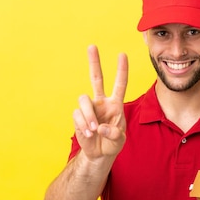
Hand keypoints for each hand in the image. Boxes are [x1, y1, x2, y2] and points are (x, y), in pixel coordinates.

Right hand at [73, 45, 127, 160]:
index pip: (120, 84)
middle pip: (97, 78)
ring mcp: (89, 108)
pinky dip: (83, 124)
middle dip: (94, 62)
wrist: (99, 154)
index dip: (121, 70)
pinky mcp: (79, 116)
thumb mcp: (120, 140)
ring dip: (89, 115)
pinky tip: (89, 133)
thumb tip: (100, 127)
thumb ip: (114, 133)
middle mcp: (102, 102)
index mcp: (115, 104)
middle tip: (92, 46)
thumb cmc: (112, 143)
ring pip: (84, 99)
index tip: (122, 54)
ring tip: (94, 130)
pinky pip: (78, 114)